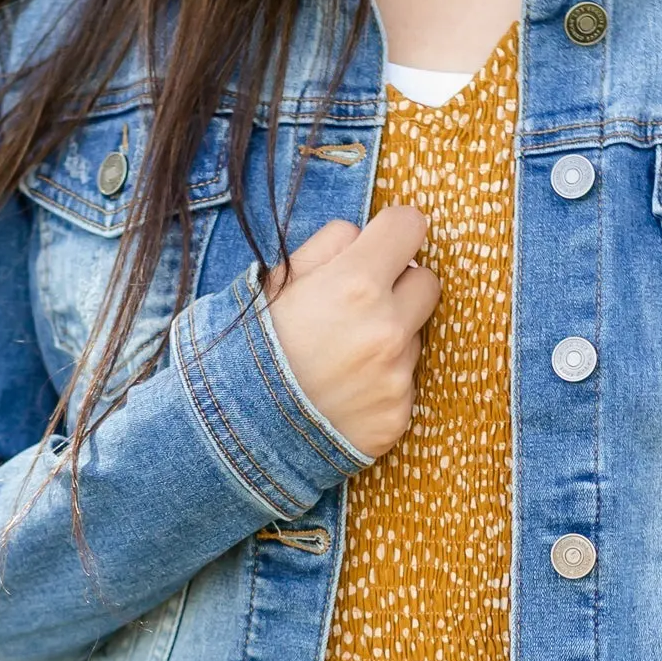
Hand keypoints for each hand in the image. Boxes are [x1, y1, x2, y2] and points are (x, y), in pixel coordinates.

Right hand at [262, 206, 439, 459]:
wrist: (233, 434)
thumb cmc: (248, 350)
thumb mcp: (273, 282)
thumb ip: (327, 247)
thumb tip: (364, 236)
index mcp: (355, 284)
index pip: (410, 226)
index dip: (394, 231)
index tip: (384, 242)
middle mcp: (386, 329)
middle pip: (428, 281)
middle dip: (400, 284)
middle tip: (362, 302)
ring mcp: (395, 377)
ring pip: (414, 336)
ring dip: (389, 338)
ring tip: (339, 357)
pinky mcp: (397, 416)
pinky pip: (404, 384)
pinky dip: (380, 384)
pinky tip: (342, 392)